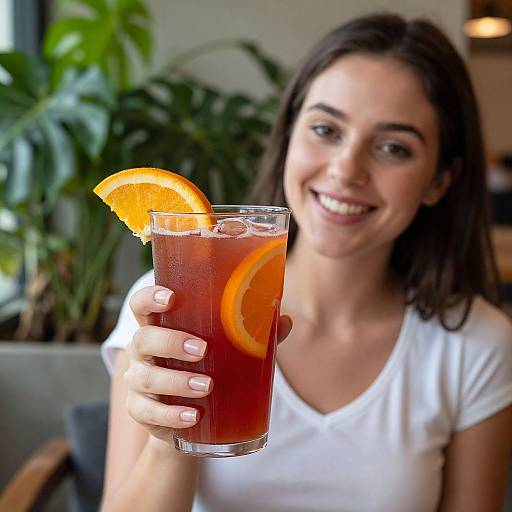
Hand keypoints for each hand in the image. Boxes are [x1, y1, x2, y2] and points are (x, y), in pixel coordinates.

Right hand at [123, 285, 291, 443]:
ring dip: (177, 381)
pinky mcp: (140, 411)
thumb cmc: (207, 368)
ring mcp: (137, 381)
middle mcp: (143, 351)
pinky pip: (149, 413)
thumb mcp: (226, 349)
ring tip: (207, 386)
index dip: (150, 298)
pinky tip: (194, 417)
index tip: (170, 297)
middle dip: (171, 342)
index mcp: (161, 326)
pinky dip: (172, 415)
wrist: (189, 416)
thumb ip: (253, 333)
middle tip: (202, 350)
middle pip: (143, 339)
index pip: (141, 305)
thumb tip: (285, 320)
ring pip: (146, 377)